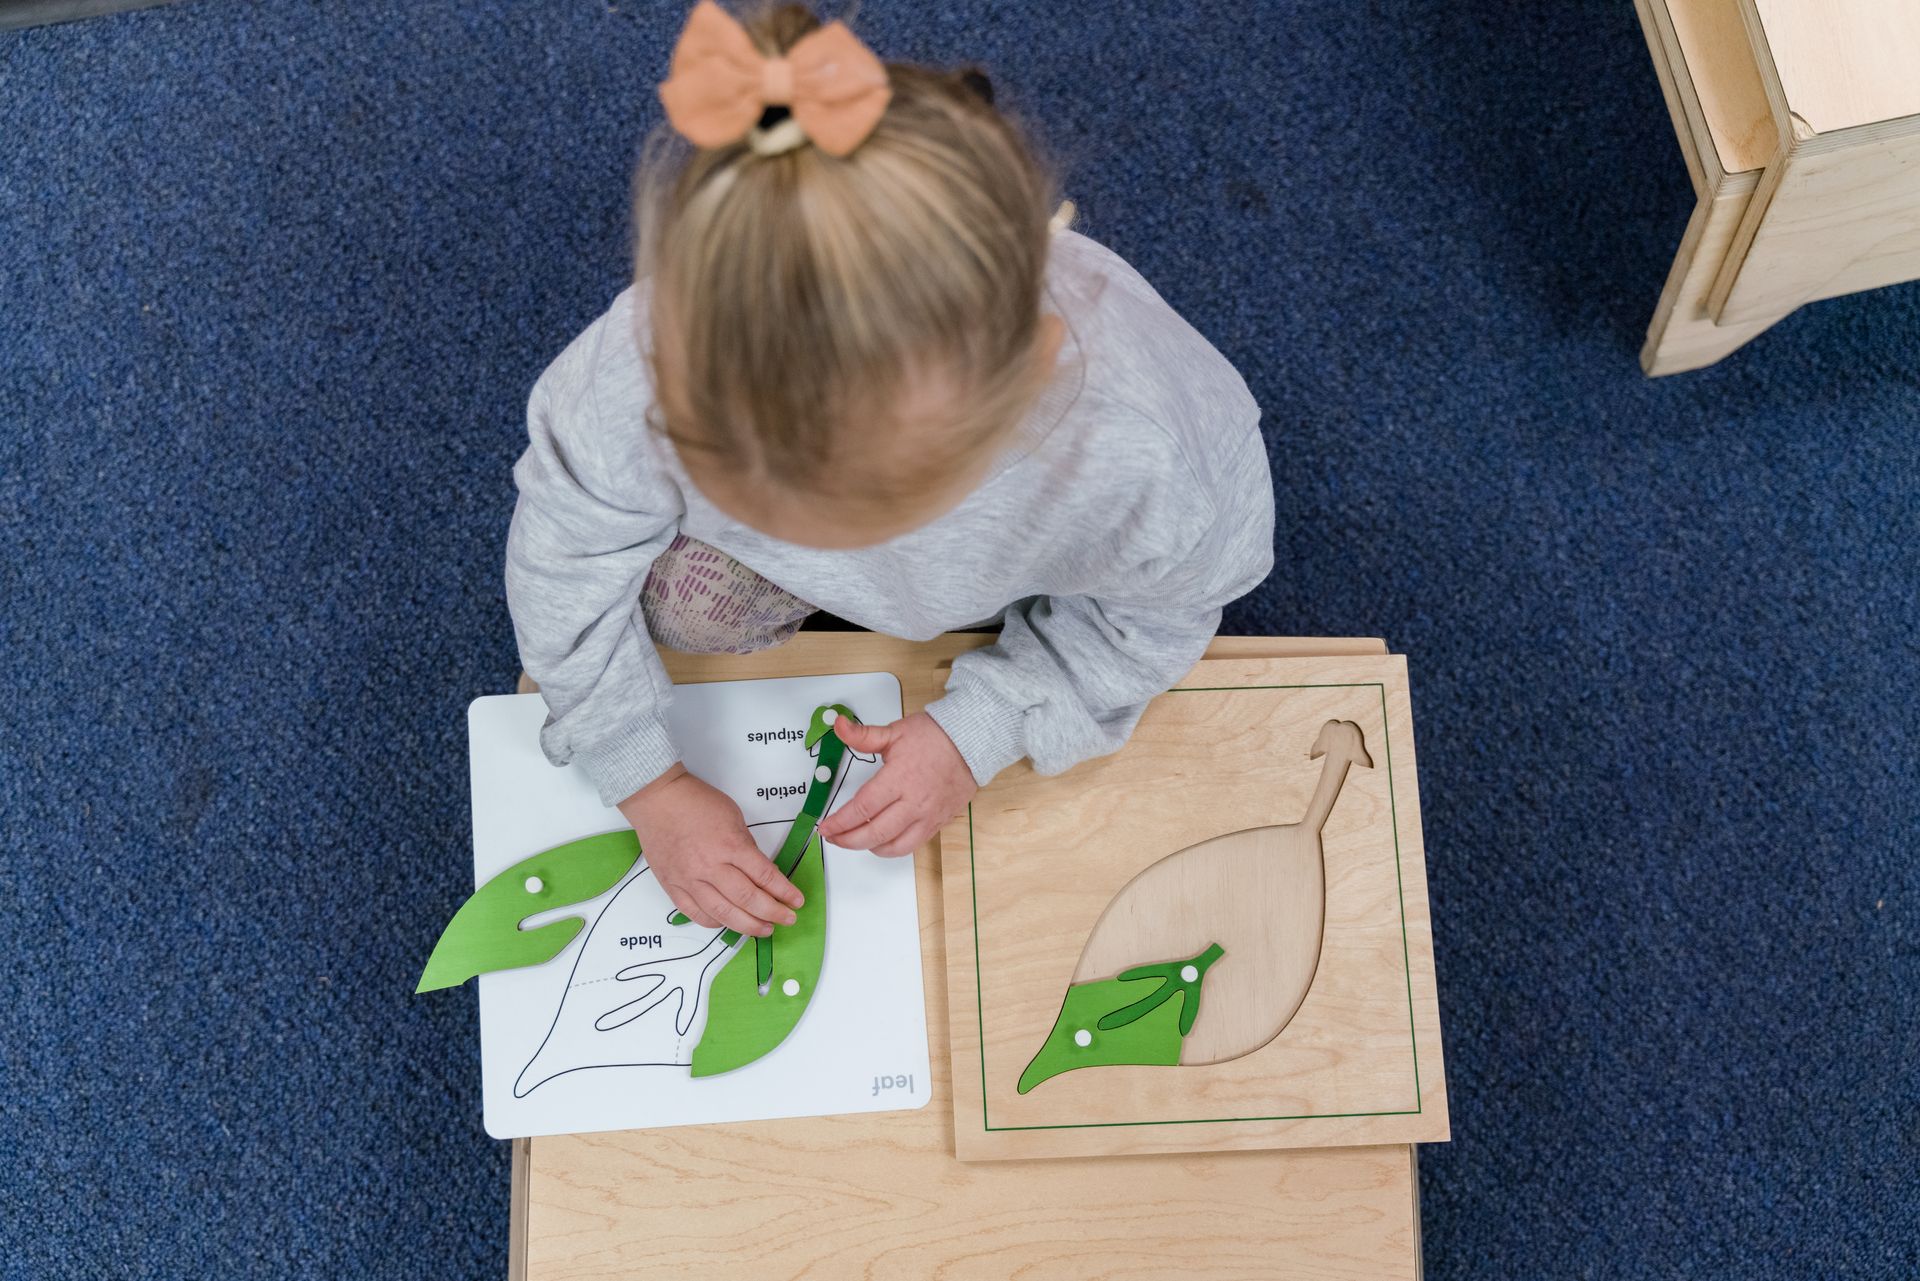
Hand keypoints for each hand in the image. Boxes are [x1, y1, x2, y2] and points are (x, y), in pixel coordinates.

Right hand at [617, 764, 803, 937]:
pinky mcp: (673, 886)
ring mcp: (689, 879)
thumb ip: (746, 847)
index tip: (796, 901)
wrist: (658, 800)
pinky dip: (715, 923)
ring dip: (748, 925)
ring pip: (722, 913)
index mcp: (730, 845)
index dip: (784, 892)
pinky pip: (696, 914)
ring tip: (764, 929)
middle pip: (747, 899)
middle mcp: (710, 866)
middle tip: (786, 919)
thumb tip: (760, 872)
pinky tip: (729, 923)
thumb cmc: (696, 802)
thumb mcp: (734, 817)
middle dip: (772, 913)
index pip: (765, 876)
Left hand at [816, 712, 975, 857]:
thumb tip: (837, 725)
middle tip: (834, 837)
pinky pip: (912, 846)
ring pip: (893, 846)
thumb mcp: (894, 732)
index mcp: (899, 778)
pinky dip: (892, 848)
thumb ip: (862, 735)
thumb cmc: (935, 737)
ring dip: (868, 847)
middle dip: (847, 840)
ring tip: (854, 840)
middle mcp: (913, 802)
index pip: (862, 808)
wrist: (971, 743)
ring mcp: (927, 816)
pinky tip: (880, 841)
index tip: (826, 826)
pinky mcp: (938, 823)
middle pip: (874, 833)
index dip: (840, 822)